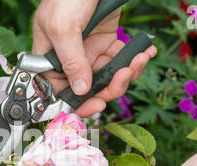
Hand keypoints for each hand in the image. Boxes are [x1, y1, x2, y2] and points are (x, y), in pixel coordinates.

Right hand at [32, 0, 157, 117]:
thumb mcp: (63, 28)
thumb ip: (71, 61)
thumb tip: (80, 90)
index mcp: (51, 59)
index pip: (61, 91)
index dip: (78, 103)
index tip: (96, 106)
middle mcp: (71, 59)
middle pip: (90, 88)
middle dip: (110, 87)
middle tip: (124, 77)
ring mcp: (90, 52)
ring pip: (109, 77)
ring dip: (127, 72)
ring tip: (139, 59)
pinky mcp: (108, 43)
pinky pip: (122, 59)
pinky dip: (135, 58)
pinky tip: (145, 52)